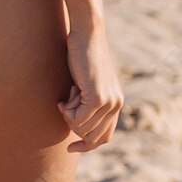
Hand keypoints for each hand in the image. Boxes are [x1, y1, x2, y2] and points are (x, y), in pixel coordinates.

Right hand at [60, 21, 122, 152]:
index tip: (70, 147)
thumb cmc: (82, 54)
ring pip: (82, 128)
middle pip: (91, 136)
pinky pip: (78, 119)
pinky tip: (66, 97)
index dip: (87, 145)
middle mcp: (116, 105)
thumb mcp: (88, 82)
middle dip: (73, 124)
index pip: (104, 137)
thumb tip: (78, 124)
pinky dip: (67, 111)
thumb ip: (89, 101)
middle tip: (68, 102)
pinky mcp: (98, 97)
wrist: (87, 33)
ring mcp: (109, 102)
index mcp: (116, 103)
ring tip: (69, 94)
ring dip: (70, 115)